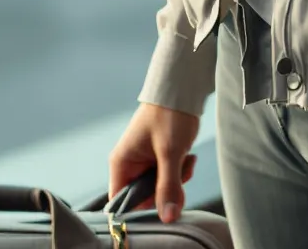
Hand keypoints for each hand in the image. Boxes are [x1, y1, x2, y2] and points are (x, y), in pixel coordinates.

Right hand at [108, 101, 201, 223]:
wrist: (182, 90)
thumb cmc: (169, 115)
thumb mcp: (170, 153)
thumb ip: (168, 187)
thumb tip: (168, 218)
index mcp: (121, 163)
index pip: (120, 201)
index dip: (138, 209)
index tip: (160, 208)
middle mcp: (130, 165)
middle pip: (144, 197)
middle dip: (165, 192)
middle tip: (179, 176)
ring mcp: (145, 162)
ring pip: (160, 188)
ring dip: (176, 181)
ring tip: (185, 160)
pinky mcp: (159, 159)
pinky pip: (168, 177)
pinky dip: (180, 171)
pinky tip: (187, 157)